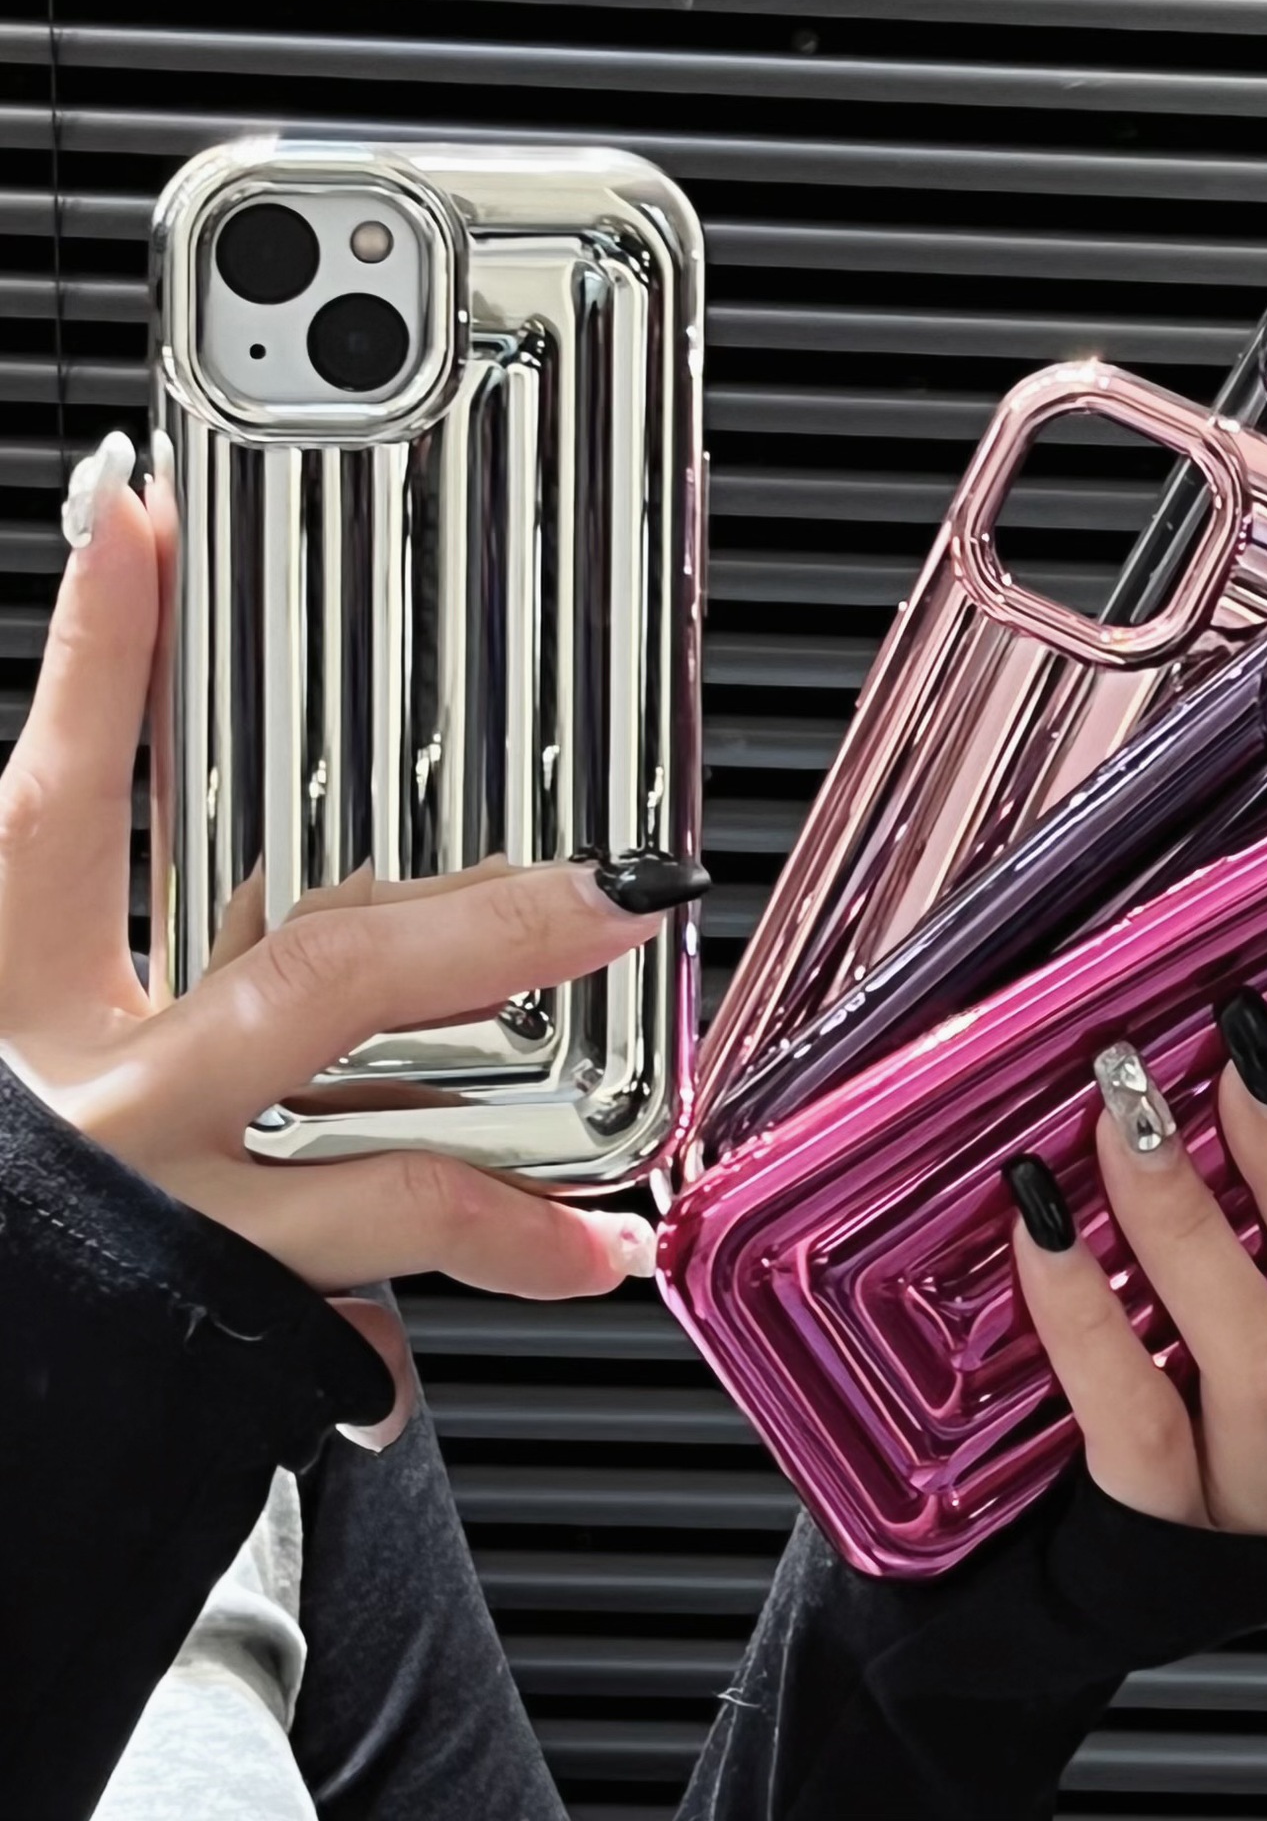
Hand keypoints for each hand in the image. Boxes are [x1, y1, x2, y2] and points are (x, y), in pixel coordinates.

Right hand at [0, 433, 706, 1305]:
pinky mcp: (234, 1317)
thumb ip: (100, 848)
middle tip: (616, 884)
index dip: (98, 657)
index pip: (60, 803)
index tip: (142, 513)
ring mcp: (176, 1218)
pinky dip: (500, 1252)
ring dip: (531, 1130)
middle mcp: (102, 1103)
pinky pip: (390, 1289)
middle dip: (481, 928)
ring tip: (641, 1063)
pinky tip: (594, 1248)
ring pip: (379, 1166)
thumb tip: (132, 583)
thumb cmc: (18, 1173)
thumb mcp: (26, 991)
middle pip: (312, 986)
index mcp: (21, 997)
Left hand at [1007, 986, 1266, 1535]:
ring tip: (1122, 1117)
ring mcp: (1262, 1489)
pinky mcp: (1161, 1527)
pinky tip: (1038, 1228)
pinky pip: (1134, 1415)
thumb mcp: (1257, 1302)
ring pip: (1263, 1356)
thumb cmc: (1175, 1397)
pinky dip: (1084, 1312)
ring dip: (1188, 1220)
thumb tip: (1232, 1031)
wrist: (1088, 1574)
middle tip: (1241, 1050)